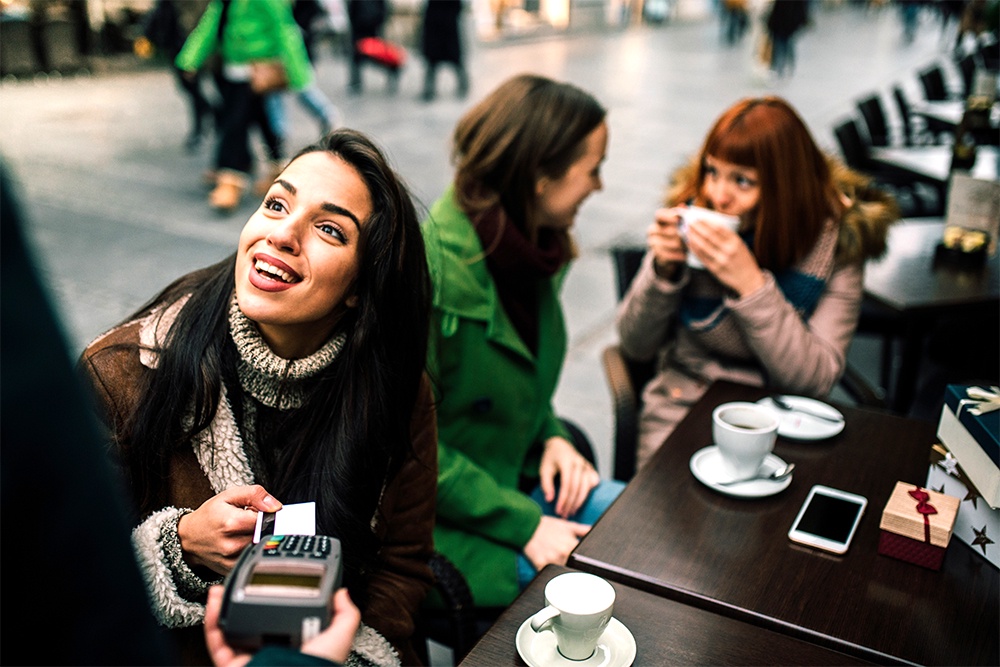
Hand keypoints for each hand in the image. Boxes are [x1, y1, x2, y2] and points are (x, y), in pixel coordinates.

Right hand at [177, 485, 281, 574]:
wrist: (189, 537)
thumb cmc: (209, 515)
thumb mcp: (229, 496)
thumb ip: (255, 495)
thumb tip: (275, 506)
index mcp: (232, 523)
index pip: (266, 519)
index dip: (268, 514)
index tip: (262, 513)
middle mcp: (232, 544)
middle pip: (265, 535)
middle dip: (264, 527)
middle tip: (252, 522)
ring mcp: (232, 559)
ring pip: (260, 547)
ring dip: (258, 539)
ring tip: (245, 532)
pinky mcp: (232, 569)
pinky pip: (252, 559)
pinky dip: (252, 550)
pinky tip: (241, 543)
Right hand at [204, 585, 360, 666]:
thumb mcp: (339, 637)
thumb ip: (344, 615)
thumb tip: (342, 593)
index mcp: (296, 644)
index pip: (284, 618)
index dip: (277, 599)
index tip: (274, 580)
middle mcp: (271, 649)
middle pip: (253, 620)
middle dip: (245, 600)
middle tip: (244, 582)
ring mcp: (250, 656)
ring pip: (232, 628)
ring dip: (225, 606)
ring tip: (225, 586)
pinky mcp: (231, 664)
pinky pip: (217, 640)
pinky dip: (213, 620)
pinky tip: (216, 601)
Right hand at [522, 515, 590, 570]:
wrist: (528, 525)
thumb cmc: (548, 526)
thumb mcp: (568, 526)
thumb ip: (583, 530)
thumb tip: (594, 530)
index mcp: (571, 545)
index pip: (583, 561)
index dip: (583, 563)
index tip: (583, 566)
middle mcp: (562, 553)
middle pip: (572, 568)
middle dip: (572, 568)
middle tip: (571, 569)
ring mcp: (551, 560)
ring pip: (561, 572)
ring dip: (561, 572)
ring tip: (559, 568)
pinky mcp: (539, 564)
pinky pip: (547, 574)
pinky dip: (549, 573)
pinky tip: (549, 571)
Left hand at [539, 436, 599, 517]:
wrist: (560, 445)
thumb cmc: (551, 459)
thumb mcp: (544, 469)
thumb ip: (546, 484)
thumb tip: (550, 500)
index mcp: (566, 461)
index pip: (567, 484)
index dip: (563, 499)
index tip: (558, 511)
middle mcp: (579, 462)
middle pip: (577, 487)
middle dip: (570, 504)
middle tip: (564, 515)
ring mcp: (586, 465)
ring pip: (586, 487)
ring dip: (579, 502)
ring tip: (571, 512)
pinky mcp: (591, 468)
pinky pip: (593, 483)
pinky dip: (588, 493)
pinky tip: (580, 501)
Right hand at [647, 207, 686, 277]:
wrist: (669, 257)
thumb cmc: (678, 236)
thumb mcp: (679, 225)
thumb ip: (681, 215)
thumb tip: (684, 205)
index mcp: (658, 221)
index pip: (660, 215)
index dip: (670, 216)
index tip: (681, 219)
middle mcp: (652, 231)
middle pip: (671, 230)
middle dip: (685, 234)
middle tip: (696, 237)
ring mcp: (653, 244)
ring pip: (674, 243)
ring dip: (685, 246)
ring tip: (693, 247)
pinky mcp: (657, 256)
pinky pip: (672, 255)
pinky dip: (681, 255)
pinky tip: (686, 255)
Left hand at [685, 219, 764, 295]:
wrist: (748, 279)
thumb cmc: (743, 260)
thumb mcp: (740, 245)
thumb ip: (728, 236)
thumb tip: (710, 225)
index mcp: (735, 241)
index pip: (718, 228)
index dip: (706, 222)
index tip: (698, 218)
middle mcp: (728, 250)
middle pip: (709, 236)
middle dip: (697, 228)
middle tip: (689, 223)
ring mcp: (721, 260)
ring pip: (703, 246)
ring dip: (693, 237)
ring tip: (687, 231)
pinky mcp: (715, 269)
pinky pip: (701, 257)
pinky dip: (694, 249)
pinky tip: (689, 243)